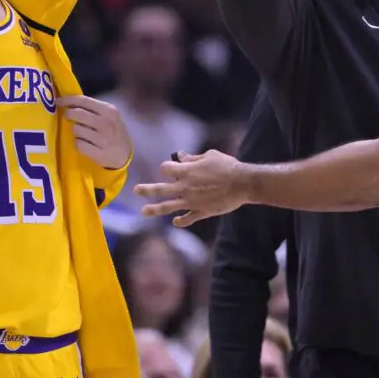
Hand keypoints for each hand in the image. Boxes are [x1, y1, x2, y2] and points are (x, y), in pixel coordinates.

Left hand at [59, 96, 131, 169]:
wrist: (124, 154)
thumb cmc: (114, 132)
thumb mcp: (109, 116)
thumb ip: (93, 108)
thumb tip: (69, 102)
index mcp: (109, 110)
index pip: (84, 101)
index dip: (68, 100)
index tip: (58, 101)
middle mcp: (106, 123)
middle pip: (77, 114)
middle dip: (69, 115)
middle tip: (68, 117)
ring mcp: (102, 139)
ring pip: (75, 129)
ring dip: (75, 131)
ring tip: (82, 133)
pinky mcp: (97, 153)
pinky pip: (78, 144)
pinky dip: (78, 143)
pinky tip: (84, 143)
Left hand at [135, 150, 249, 226]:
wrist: (243, 183)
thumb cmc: (227, 166)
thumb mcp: (210, 155)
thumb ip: (193, 158)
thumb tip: (181, 155)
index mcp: (187, 170)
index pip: (166, 168)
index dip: (167, 167)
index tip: (170, 168)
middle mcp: (185, 187)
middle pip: (160, 189)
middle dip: (147, 189)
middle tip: (135, 190)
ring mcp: (191, 201)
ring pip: (168, 206)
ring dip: (154, 209)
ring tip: (144, 211)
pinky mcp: (201, 211)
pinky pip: (187, 219)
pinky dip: (180, 221)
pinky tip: (175, 222)